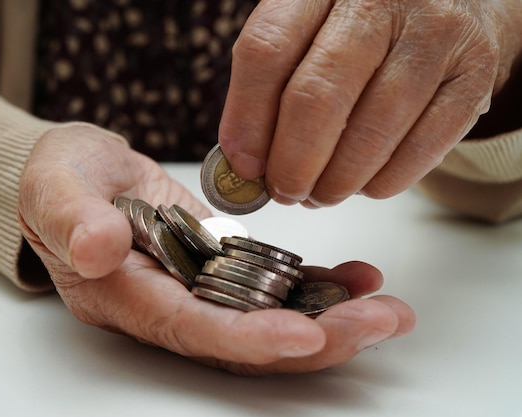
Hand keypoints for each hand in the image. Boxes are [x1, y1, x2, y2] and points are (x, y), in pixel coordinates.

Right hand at [18, 124, 414, 374]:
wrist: (82, 175)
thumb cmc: (61, 177)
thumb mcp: (54, 183)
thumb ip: (72, 216)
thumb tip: (98, 247)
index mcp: (126, 296)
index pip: (190, 330)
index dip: (246, 340)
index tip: (304, 335)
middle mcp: (169, 305)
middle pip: (244, 341)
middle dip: (315, 338)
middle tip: (379, 322)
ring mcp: (199, 289)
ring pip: (268, 321)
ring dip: (330, 318)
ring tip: (387, 306)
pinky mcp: (221, 267)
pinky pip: (272, 287)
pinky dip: (317, 285)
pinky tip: (357, 277)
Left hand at [219, 0, 521, 206]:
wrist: (454, 0)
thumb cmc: (367, 24)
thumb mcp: (311, 30)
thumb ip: (273, 83)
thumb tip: (247, 160)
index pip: (267, 51)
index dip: (247, 119)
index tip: (243, 164)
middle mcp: (380, 0)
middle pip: (317, 96)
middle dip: (292, 163)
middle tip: (283, 190)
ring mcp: (434, 34)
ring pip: (370, 131)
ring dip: (335, 182)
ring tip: (320, 193)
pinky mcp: (473, 75)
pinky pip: (421, 149)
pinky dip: (382, 182)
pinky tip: (364, 184)